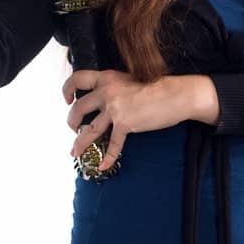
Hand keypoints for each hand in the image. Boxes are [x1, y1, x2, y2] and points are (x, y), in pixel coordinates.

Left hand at [63, 71, 198, 172]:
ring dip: (80, 142)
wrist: (176, 94)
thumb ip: (114, 87)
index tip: (67, 99)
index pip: (78, 79)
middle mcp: (107, 91)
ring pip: (90, 129)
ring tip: (76, 151)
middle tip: (73, 128)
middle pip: (78, 108)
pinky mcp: (125, 124)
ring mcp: (115, 109)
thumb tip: (105, 100)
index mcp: (107, 78)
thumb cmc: (158, 87)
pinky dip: (108, 158)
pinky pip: (113, 145)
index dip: (67, 89)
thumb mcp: (129, 80)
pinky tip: (103, 166)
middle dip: (72, 121)